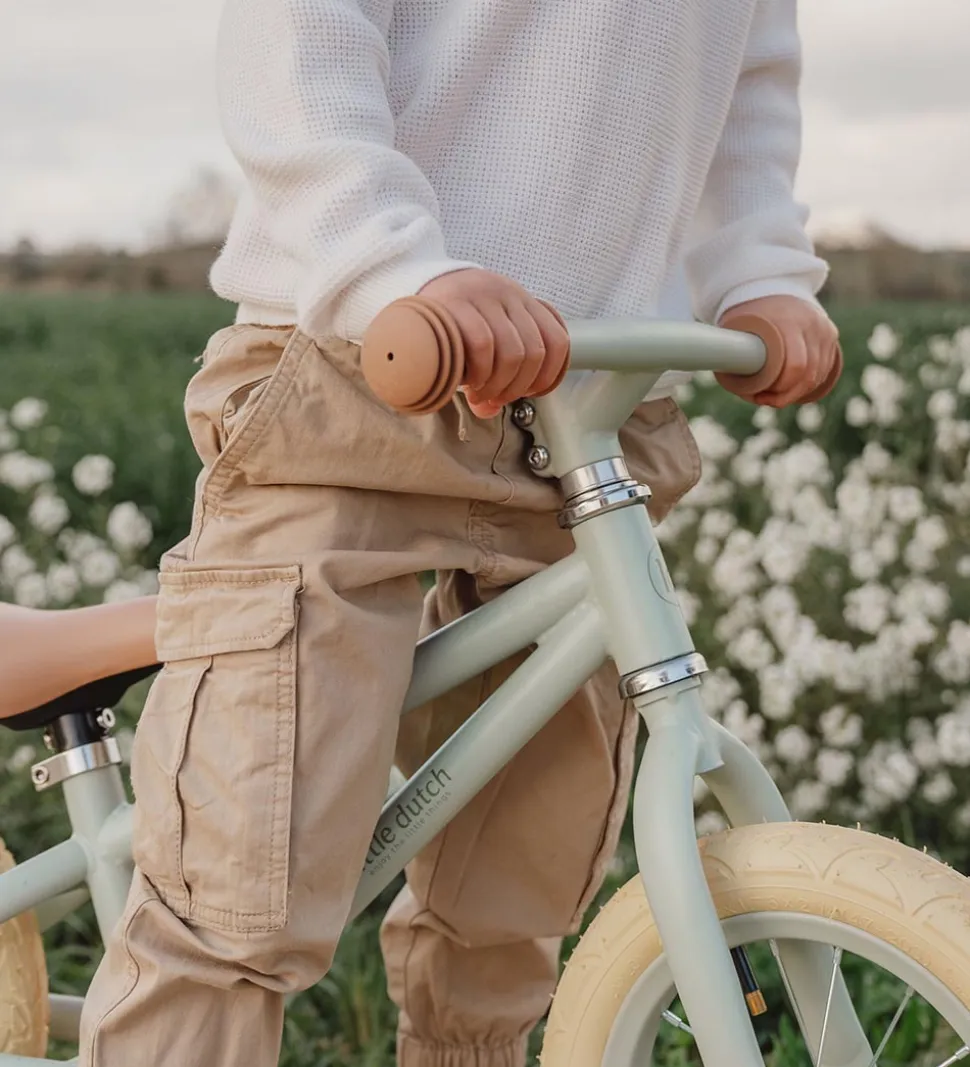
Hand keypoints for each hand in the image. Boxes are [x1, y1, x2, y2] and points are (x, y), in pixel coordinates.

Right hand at [417, 268, 569, 418]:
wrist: (414, 284)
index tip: (530, 392)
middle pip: (535, 353)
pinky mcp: (456, 302)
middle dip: (518, 387)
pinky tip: (470, 381)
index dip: (549, 375)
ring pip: (513, 352)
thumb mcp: (483, 338)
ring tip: (480, 395)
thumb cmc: (453, 322)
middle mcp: (509, 295)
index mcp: (523, 302)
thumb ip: (496, 372)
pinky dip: (482, 372)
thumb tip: (490, 410)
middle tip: (497, 398)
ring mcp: (484, 296)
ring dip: (499, 385)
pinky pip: (483, 344)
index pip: (558, 340)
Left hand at [717, 295, 840, 407]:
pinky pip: (825, 368)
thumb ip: (738, 357)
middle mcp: (812, 324)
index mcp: (788, 322)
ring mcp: (825, 328)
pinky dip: (808, 383)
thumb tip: (749, 394)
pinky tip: (791, 387)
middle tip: (765, 400)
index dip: (781, 390)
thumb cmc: (748, 315)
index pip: (796, 367)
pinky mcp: (831, 334)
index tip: (761, 397)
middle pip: (809, 375)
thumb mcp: (736, 330)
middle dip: (787, 395)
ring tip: (775, 395)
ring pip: (818, 375)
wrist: (772, 286)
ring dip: (798, 392)